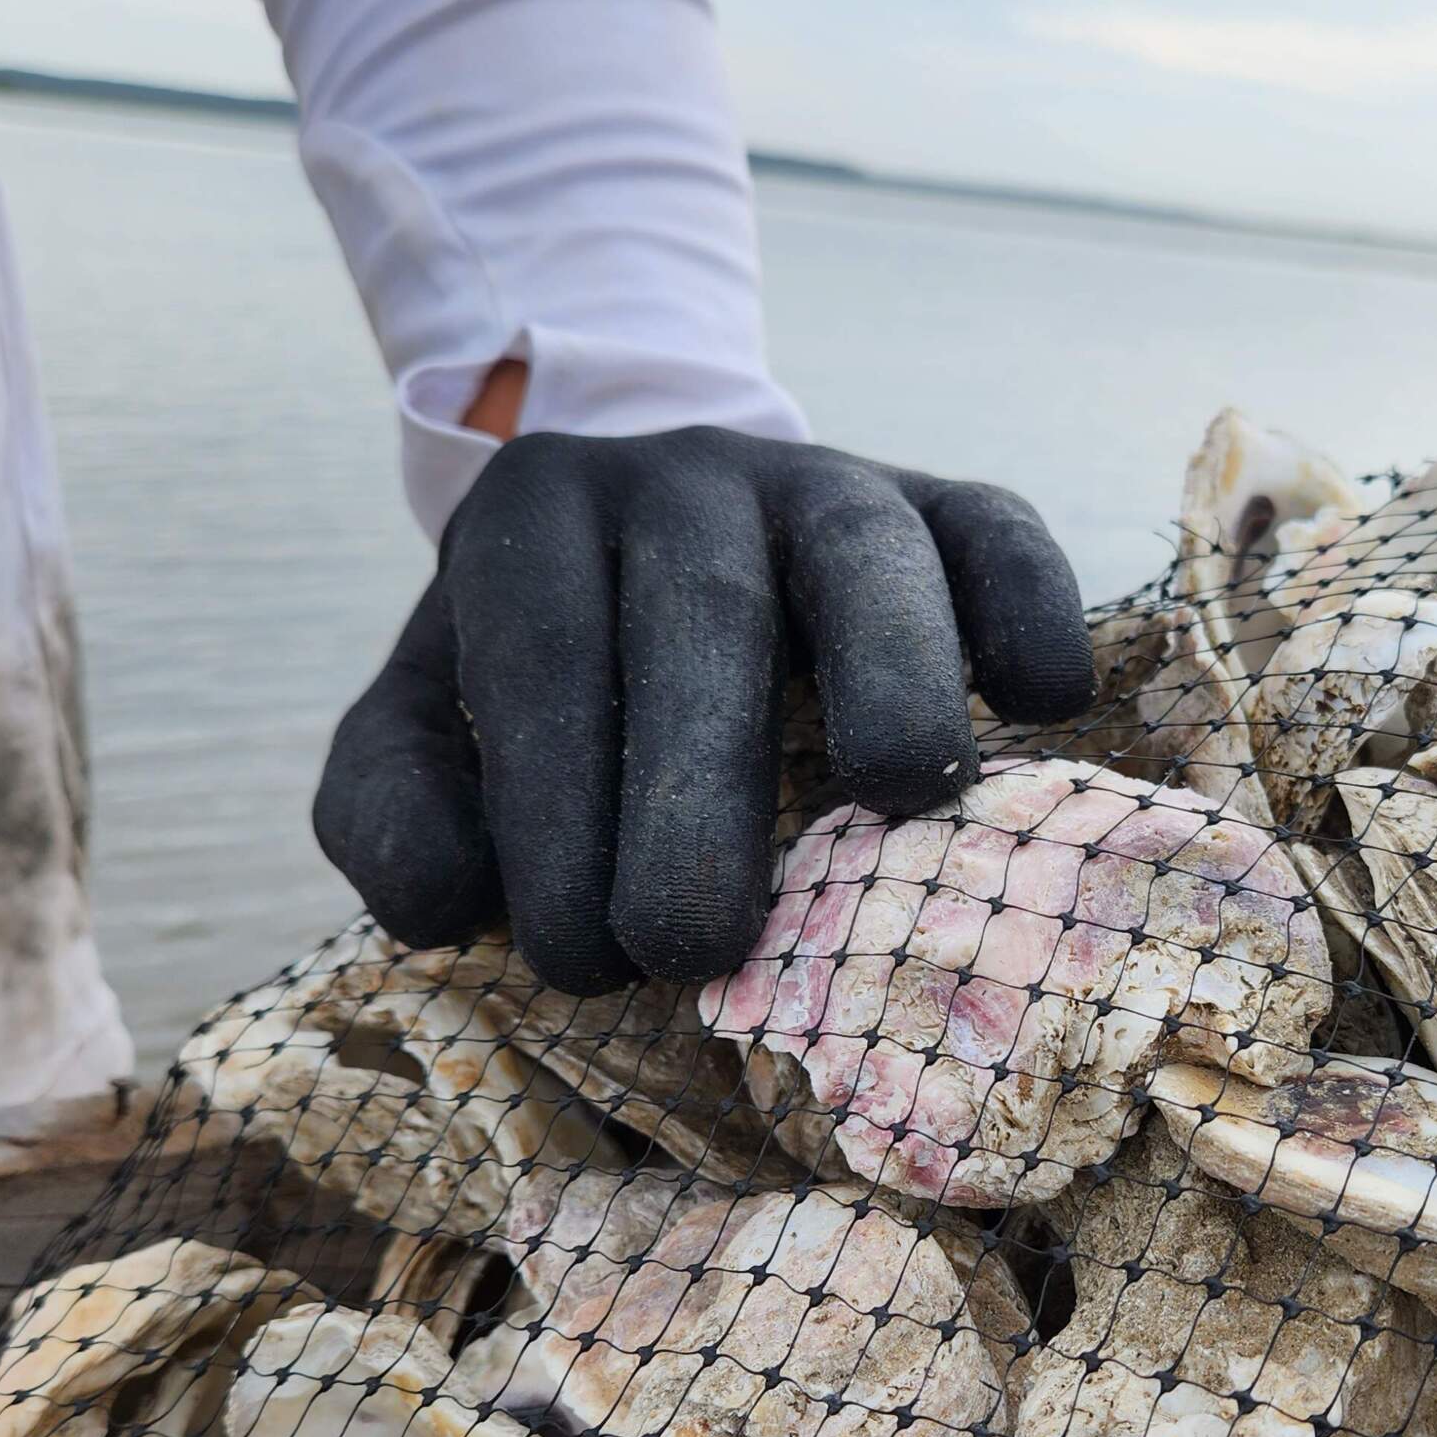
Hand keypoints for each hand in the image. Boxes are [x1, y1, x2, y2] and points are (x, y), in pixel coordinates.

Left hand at [314, 409, 1095, 993]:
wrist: (649, 540)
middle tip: (696, 946)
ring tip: (900, 791)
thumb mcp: (420, 728)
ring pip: (866, 550)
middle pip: (702, 609)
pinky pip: (1000, 530)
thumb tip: (449, 903)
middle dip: (699, 781)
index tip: (579, 959)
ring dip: (891, 668)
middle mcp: (683, 477)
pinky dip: (1032, 602)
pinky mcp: (946, 503)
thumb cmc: (546, 688)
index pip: (542, 656)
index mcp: (536, 519)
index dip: (555, 806)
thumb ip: (390, 812)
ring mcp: (824, 482)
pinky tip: (1046, 700)